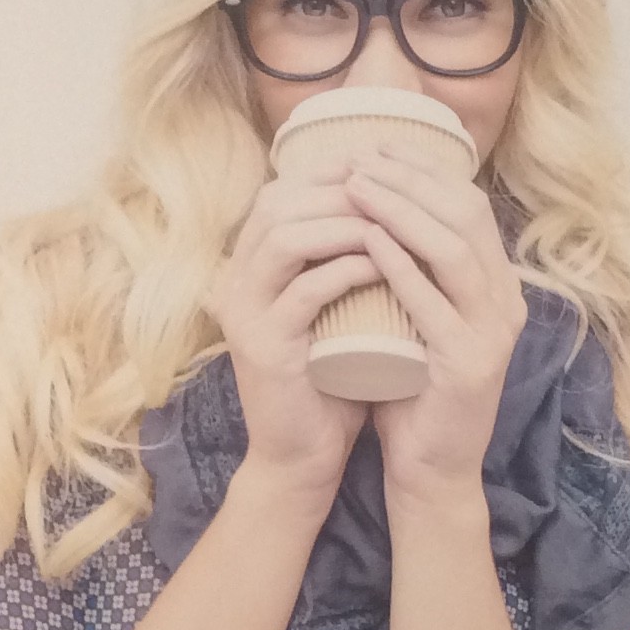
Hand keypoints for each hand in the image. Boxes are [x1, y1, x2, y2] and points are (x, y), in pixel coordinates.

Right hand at [206, 171, 382, 505]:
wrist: (303, 456)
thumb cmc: (329, 381)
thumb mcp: (335, 310)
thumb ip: (345, 262)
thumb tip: (392, 207)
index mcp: (248, 269)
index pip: (280, 193)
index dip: (330, 173)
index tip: (384, 173)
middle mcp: (236, 283)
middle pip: (277, 203)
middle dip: (339, 189)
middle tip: (393, 191)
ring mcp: (245, 314)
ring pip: (284, 238)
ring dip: (342, 223)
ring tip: (390, 224)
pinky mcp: (264, 348)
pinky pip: (304, 291)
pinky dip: (346, 270)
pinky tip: (383, 265)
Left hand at [341, 155, 524, 509]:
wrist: (431, 471)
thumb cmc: (412, 392)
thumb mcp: (415, 319)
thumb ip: (410, 272)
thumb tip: (373, 209)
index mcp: (498, 288)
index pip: (469, 206)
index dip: (423, 172)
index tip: (374, 150)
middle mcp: (504, 303)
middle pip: (465, 215)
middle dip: (410, 179)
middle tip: (359, 158)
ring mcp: (491, 333)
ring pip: (452, 249)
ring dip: (401, 209)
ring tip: (356, 186)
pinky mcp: (468, 364)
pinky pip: (432, 300)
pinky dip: (400, 263)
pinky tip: (368, 239)